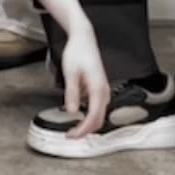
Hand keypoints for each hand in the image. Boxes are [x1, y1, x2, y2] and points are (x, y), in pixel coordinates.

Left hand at [58, 23, 111, 140]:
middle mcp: (104, 91)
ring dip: (88, 125)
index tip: (71, 135)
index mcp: (98, 89)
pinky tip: (78, 117)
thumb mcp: (70, 73)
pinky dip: (90, 116)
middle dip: (86, 131)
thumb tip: (72, 112)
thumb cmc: (77, 52)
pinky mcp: (100, 88)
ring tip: (73, 129)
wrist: (84, 38)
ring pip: (99, 114)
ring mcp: (104, 90)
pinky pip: (97, 108)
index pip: (93, 117)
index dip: (82, 130)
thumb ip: (72, 93)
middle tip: (70, 136)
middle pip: (99, 119)